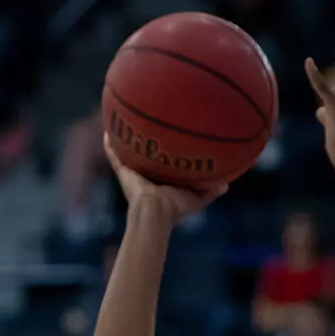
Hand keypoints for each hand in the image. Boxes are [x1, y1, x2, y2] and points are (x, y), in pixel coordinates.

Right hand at [103, 135, 224, 222]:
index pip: (163, 165)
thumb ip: (210, 192)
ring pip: (127, 154)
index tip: (168, 139)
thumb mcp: (197, 199)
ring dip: (125, 141)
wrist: (155, 212)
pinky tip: (108, 130)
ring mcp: (133, 174)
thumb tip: (226, 186)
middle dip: (144, 144)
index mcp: (161, 182)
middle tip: (146, 126)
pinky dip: (110, 144)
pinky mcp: (123, 172)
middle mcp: (146, 176)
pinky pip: (114, 155)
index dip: (165, 154)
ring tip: (122, 123)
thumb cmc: (175, 209)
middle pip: (144, 157)